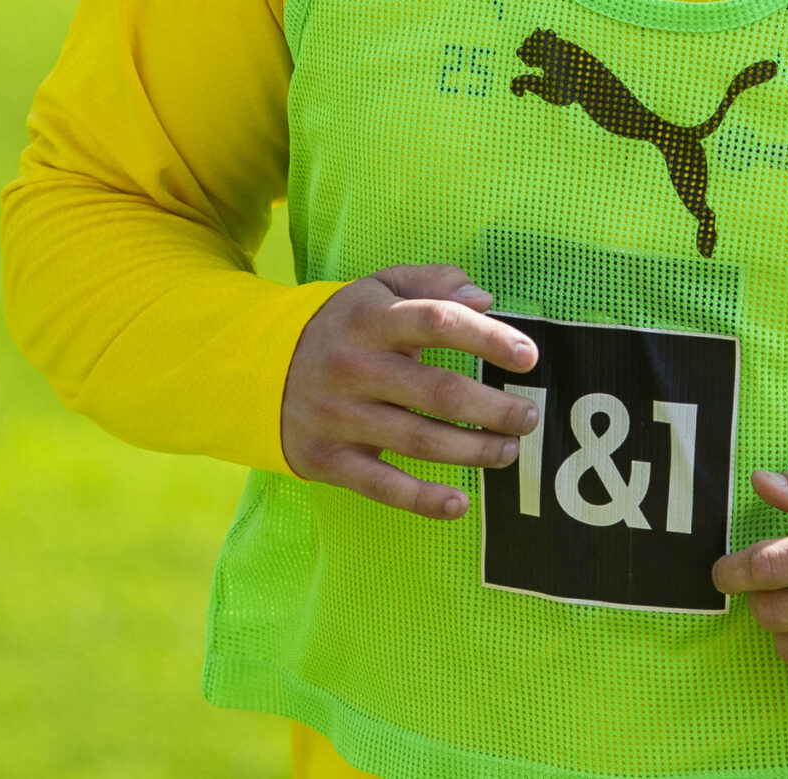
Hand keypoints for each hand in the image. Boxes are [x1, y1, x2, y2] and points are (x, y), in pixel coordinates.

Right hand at [280, 264, 539, 519]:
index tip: (529, 357)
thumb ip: (432, 283)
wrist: (258, 370)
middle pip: (438, 393)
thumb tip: (484, 299)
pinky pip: (382, 486)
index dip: (489, 338)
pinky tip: (460, 503)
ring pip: (419, 441)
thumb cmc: (343, 327)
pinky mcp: (329, 458)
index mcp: (372, 320)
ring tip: (509, 450)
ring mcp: (340, 416)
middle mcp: (355, 367)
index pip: (439, 322)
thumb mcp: (378, 289)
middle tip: (529, 417)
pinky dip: (423, 499)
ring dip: (474, 451)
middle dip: (493, 408)